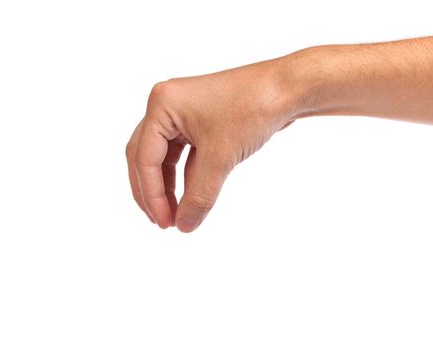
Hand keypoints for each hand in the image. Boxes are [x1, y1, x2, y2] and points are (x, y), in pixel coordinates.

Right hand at [126, 59, 295, 231]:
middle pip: (147, 156)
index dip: (151, 195)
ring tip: (174, 214)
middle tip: (162, 222)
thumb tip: (184, 226)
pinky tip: (189, 197)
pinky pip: (184, 153)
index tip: (164, 223)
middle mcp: (166, 105)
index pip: (145, 158)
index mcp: (162, 105)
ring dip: (168, 186)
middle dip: (153, 191)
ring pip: (164, 157)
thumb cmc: (252, 109)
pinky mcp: (200, 120)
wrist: (287, 88)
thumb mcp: (221, 157)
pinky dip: (185, 176)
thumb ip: (200, 195)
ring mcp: (183, 112)